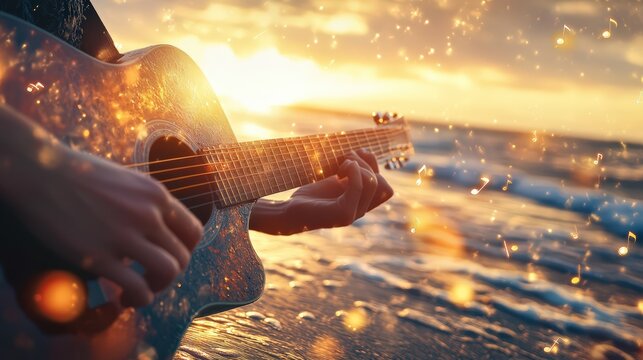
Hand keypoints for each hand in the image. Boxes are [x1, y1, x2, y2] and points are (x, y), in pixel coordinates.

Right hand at [0, 106, 202, 306]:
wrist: (38, 171)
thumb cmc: (78, 174)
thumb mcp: (126, 180)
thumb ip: (146, 202)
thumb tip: (159, 220)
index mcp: (156, 195)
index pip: (193, 232)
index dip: (184, 252)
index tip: (165, 259)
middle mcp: (147, 213)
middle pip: (183, 256)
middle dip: (169, 275)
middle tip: (148, 280)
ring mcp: (125, 234)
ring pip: (168, 271)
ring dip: (157, 289)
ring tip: (138, 292)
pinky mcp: (99, 256)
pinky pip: (138, 287)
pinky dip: (137, 299)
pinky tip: (122, 298)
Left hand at [250, 149, 392, 234]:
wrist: (287, 213)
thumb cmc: (308, 196)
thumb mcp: (334, 180)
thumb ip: (352, 172)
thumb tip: (366, 152)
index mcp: (360, 204)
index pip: (386, 189)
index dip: (374, 169)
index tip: (351, 162)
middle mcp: (360, 212)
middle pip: (384, 185)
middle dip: (368, 165)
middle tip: (344, 161)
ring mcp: (353, 215)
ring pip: (374, 183)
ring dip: (358, 165)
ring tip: (339, 166)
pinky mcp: (342, 214)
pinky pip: (359, 186)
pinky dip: (353, 171)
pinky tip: (338, 171)